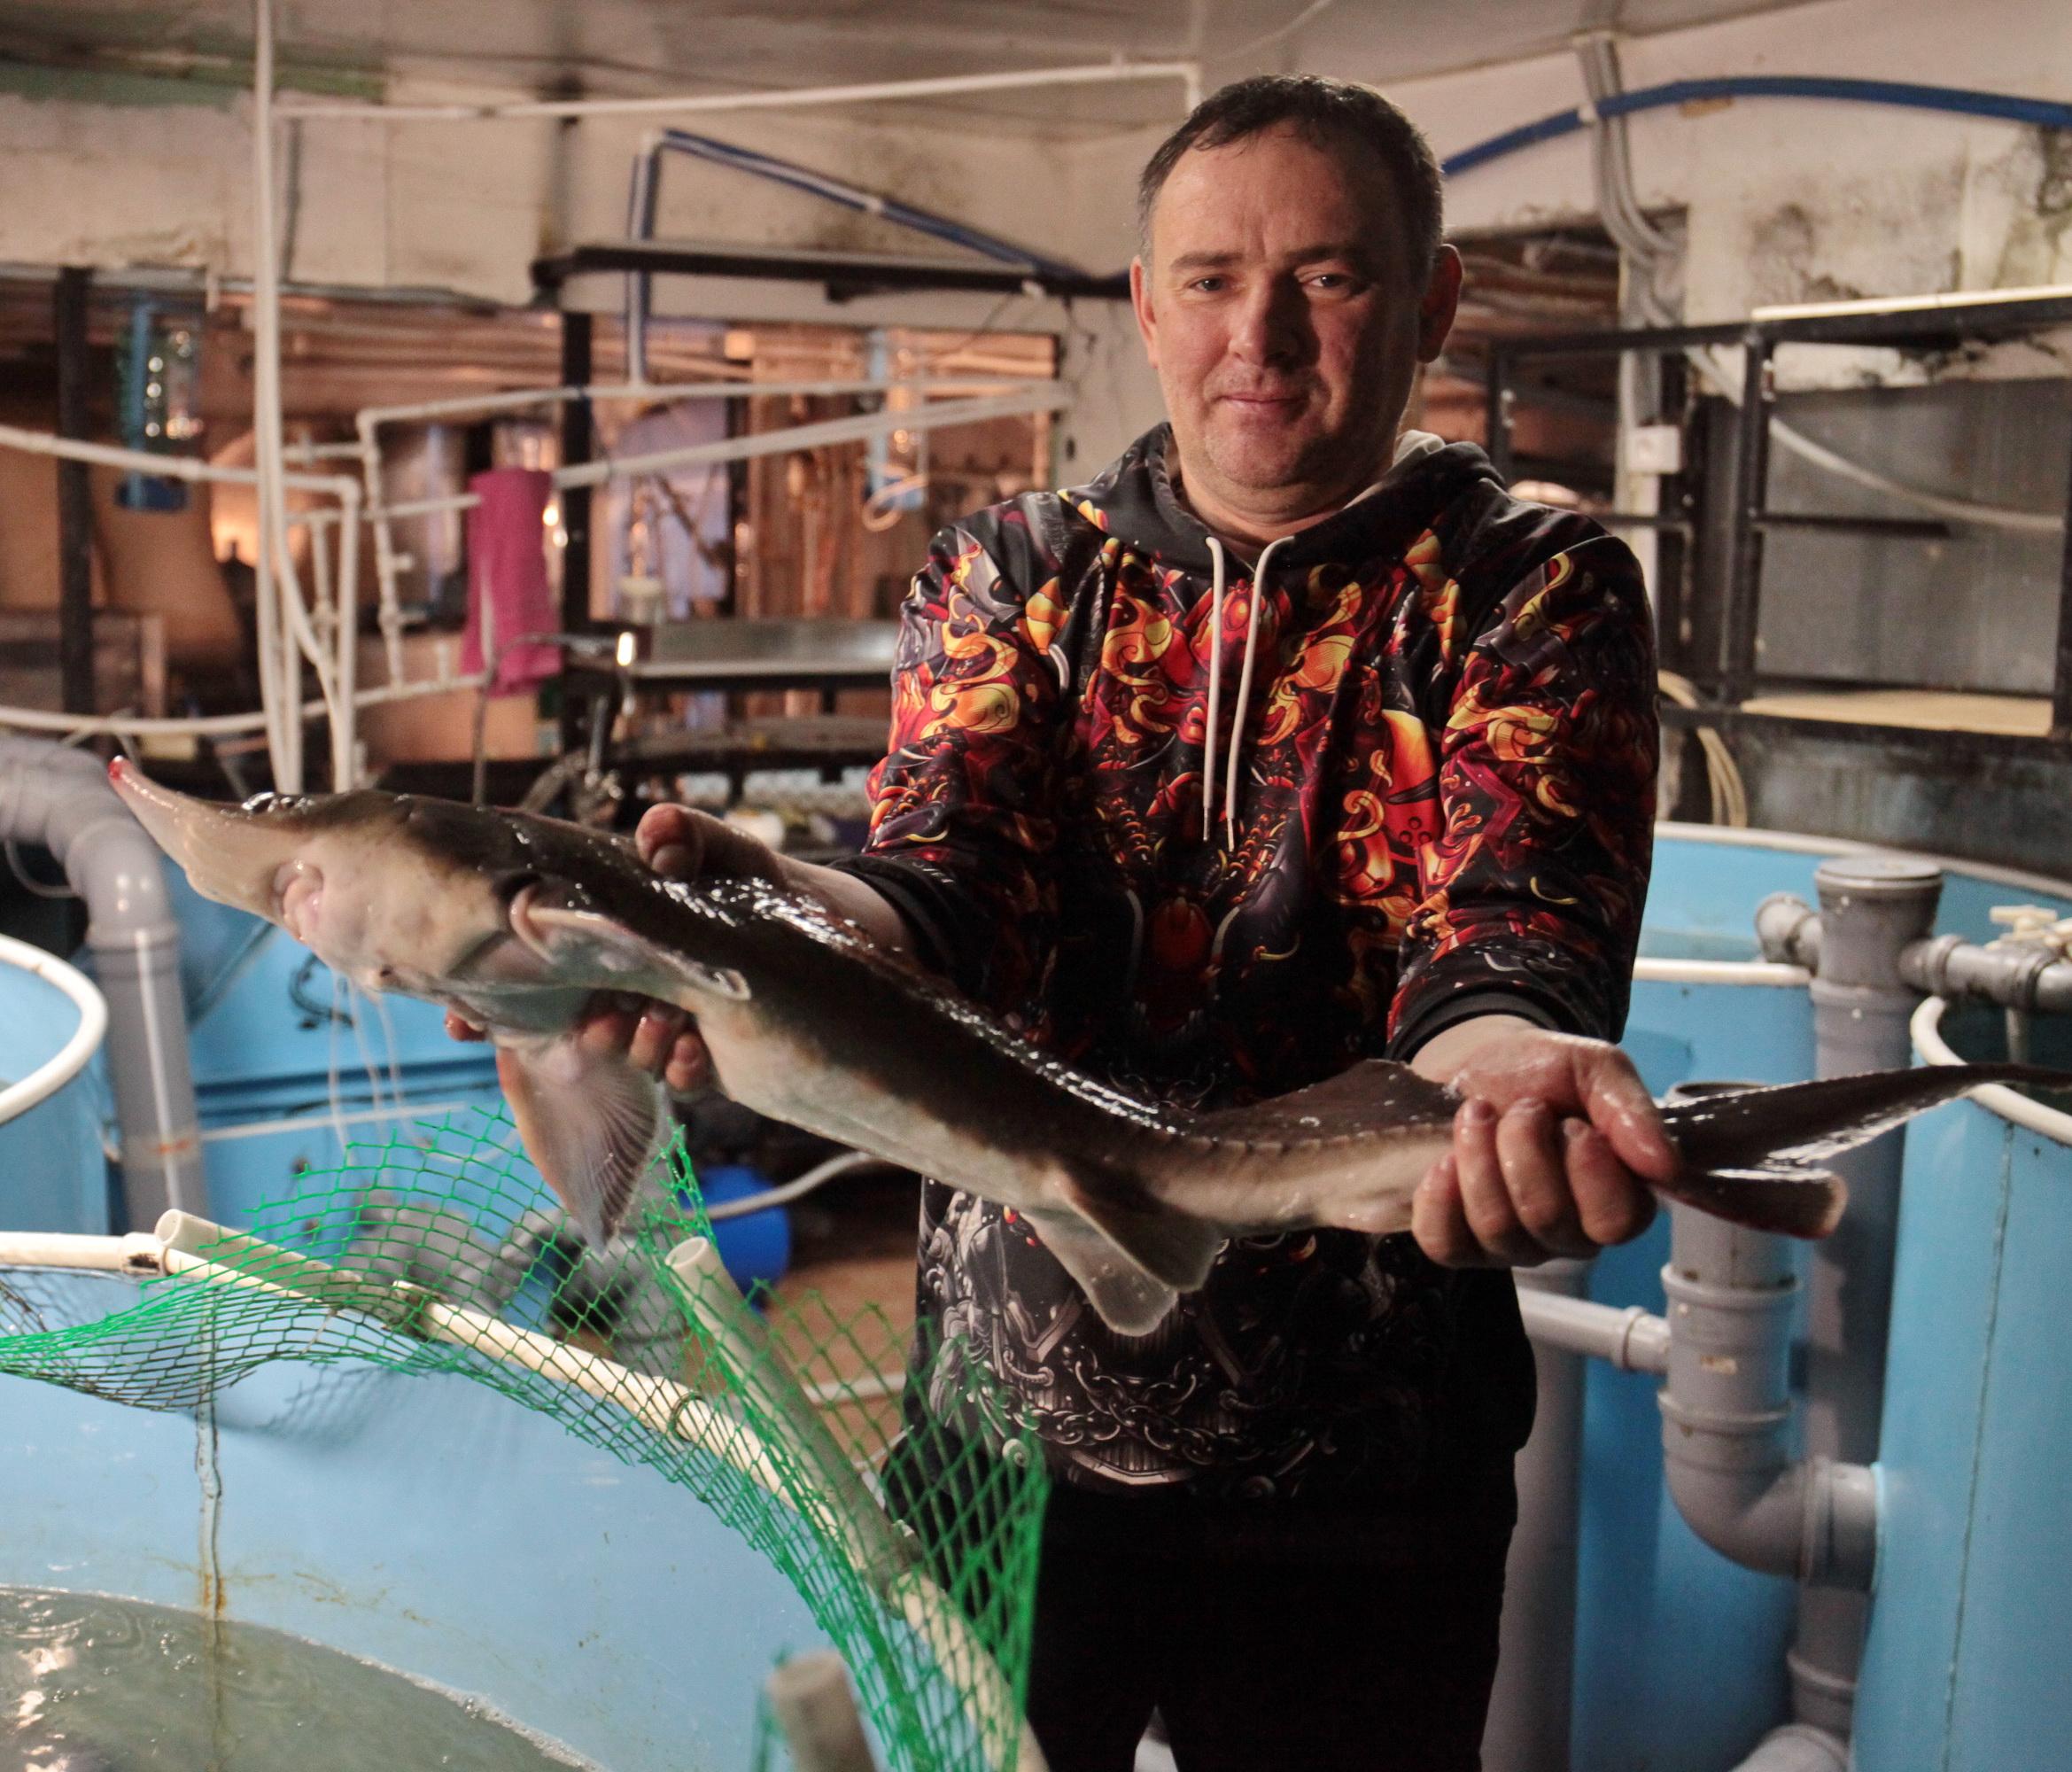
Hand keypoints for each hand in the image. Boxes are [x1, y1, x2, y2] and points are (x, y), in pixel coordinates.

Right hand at [442, 802, 767, 1091]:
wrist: (829, 937)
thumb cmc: (761, 884)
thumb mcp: (727, 851)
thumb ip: (690, 836)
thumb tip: (657, 831)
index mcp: (616, 924)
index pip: (538, 948)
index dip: (496, 976)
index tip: (462, 1008)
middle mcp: (629, 972)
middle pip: (560, 1007)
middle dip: (535, 1028)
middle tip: (548, 1027)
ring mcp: (663, 1015)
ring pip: (620, 1043)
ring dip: (627, 1043)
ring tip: (653, 1030)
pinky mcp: (703, 1052)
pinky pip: (677, 1072)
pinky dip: (682, 1068)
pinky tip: (697, 1057)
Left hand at [1408, 1019, 1672, 1268]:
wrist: (1474, 1065)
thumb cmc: (1542, 1073)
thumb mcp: (1594, 1068)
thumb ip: (1630, 1111)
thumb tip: (1665, 1167)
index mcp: (1617, 1199)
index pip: (1615, 1221)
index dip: (1588, 1170)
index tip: (1571, 1122)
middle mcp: (1569, 1234)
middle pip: (1547, 1217)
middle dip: (1523, 1144)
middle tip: (1520, 1108)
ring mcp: (1513, 1245)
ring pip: (1496, 1227)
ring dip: (1479, 1155)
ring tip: (1478, 1115)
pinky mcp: (1459, 1244)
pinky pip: (1444, 1244)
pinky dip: (1439, 1197)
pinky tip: (1445, 1161)